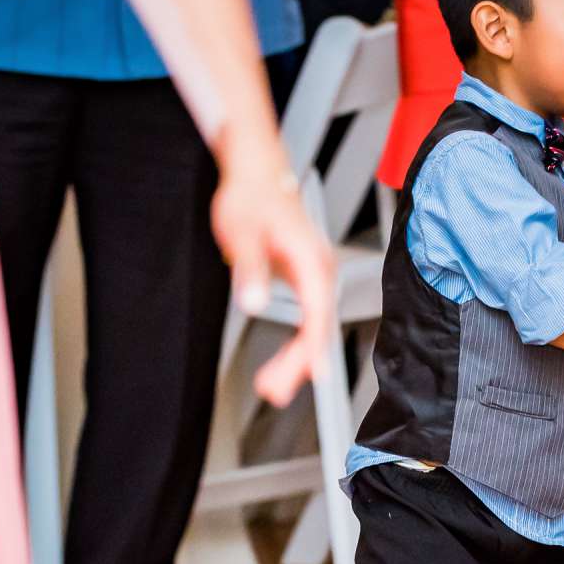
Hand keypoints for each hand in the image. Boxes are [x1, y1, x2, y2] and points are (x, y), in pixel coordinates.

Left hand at [209, 148, 337, 405]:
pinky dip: (296, 345)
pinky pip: (308, 320)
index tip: (309, 376)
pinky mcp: (306, 280)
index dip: (312, 348)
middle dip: (298, 364)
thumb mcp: (242, 234)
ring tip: (271, 386)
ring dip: (296, 360)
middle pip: (318, 328)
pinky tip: (282, 365)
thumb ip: (250, 270)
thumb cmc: (252, 198)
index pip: (317, 314)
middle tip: (272, 391)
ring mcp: (315, 276)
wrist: (256, 173)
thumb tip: (254, 303)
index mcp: (311, 260)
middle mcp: (320, 270)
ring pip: (314, 327)